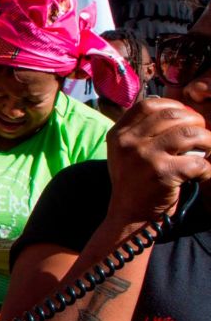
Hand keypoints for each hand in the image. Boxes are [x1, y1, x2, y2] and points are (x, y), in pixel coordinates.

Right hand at [106, 97, 210, 219]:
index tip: (185, 117)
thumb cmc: (135, 182)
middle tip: (202, 135)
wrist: (129, 215)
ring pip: (189, 134)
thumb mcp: (127, 152)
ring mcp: (144, 157)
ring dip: (208, 141)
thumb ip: (142, 131)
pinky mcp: (162, 173)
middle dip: (196, 121)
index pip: (148, 105)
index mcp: (118, 134)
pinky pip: (198, 163)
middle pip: (172, 116)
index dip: (173, 106)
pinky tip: (203, 174)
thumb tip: (179, 112)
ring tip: (209, 150)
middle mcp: (128, 142)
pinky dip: (207, 169)